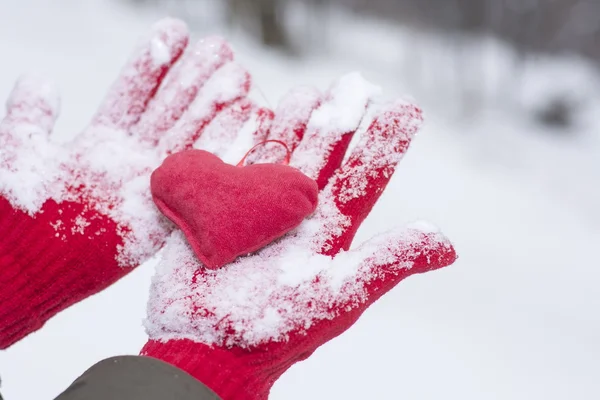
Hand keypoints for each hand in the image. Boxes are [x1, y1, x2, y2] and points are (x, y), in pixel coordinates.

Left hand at [0, 18, 262, 348]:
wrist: (29, 265)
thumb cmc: (17, 215)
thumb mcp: (22, 154)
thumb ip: (30, 116)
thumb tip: (40, 80)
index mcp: (101, 142)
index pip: (133, 92)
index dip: (153, 62)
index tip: (175, 29)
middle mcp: (131, 159)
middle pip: (169, 110)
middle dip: (196, 77)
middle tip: (222, 47)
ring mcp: (151, 183)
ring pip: (187, 136)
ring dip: (213, 106)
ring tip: (238, 72)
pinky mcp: (166, 210)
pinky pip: (199, 174)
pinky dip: (221, 148)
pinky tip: (242, 120)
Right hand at [141, 73, 456, 399]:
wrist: (205, 344)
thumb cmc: (274, 330)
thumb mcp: (337, 297)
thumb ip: (387, 264)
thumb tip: (449, 246)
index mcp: (328, 232)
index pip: (363, 179)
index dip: (384, 145)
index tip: (405, 109)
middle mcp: (295, 215)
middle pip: (322, 157)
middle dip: (339, 120)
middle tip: (356, 85)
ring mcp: (255, 207)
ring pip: (279, 153)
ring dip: (294, 123)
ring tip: (311, 93)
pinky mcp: (217, 206)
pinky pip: (232, 163)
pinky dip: (242, 136)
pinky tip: (253, 111)